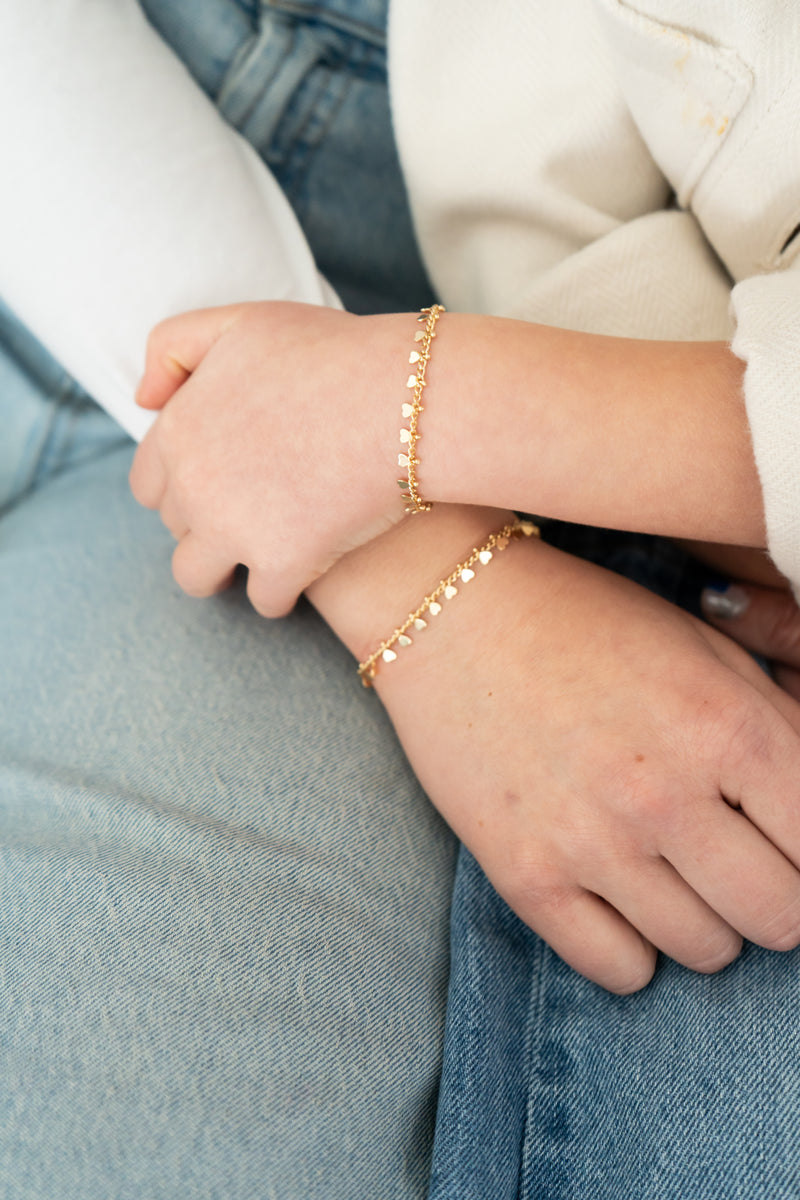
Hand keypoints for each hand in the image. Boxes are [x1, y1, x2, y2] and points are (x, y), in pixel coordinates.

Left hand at [129, 302, 409, 614]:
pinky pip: (265, 601)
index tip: (219, 485)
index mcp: (178, 430)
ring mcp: (234, 532)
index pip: (148, 484)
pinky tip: (306, 574)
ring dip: (224, 571)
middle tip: (253, 512)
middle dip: (206, 525)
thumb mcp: (242, 322)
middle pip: (176, 530)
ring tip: (260, 558)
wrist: (405, 402)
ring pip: (198, 578)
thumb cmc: (333, 354)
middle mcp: (193, 486)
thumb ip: (175, 347)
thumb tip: (143, 401)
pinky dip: (281, 592)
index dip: (182, 486)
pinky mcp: (283, 566)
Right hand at [365, 536, 799, 992]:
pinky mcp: (526, 874)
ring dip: (702, 922)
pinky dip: (631, 949)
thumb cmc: (589, 622)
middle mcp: (665, 792)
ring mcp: (592, 840)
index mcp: (727, 724)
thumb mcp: (705, 646)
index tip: (781, 846)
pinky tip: (614, 897)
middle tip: (735, 866)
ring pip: (704, 951)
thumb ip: (778, 723)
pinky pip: (621, 970)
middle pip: (778, 918)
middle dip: (770, 899)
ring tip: (667, 871)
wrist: (453, 611)